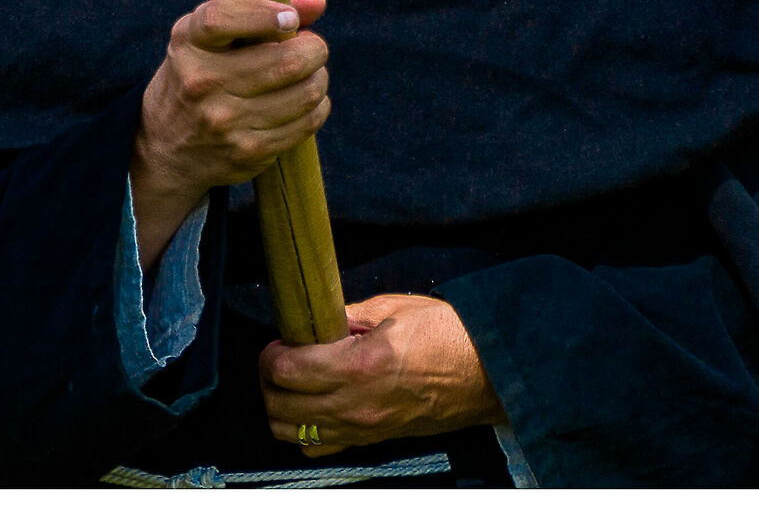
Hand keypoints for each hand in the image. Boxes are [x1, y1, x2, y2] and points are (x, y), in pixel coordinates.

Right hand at [130, 0, 329, 267]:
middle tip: (311, 48)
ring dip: (318, 79)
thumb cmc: (200, 74)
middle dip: (314, 49)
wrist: (164, 147)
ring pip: (305, 93)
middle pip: (287, 61)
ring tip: (309, 74)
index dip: (263, 14)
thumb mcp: (209, 37)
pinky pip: (306, 123)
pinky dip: (316, 107)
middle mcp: (201, 83)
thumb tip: (317, 2)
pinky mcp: (247, 151)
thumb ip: (260, 9)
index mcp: (189, 44)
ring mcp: (224, 121)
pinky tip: (304, 102)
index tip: (289, 18)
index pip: (219, 20)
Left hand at [260, 292, 502, 457]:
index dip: (272, 353)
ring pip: (292, 434)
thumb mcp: (396, 309)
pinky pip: (319, 449)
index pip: (286, 370)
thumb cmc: (450, 334)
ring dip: (280, 408)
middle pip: (279, 406)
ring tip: (291, 383)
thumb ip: (349, 315)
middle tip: (280, 356)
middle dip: (269, 379)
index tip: (281, 339)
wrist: (489, 373)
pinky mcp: (372, 439)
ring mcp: (363, 428)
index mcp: (359, 366)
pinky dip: (303, 432)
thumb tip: (317, 319)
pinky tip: (312, 407)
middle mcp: (355, 404)